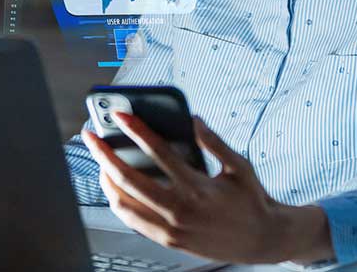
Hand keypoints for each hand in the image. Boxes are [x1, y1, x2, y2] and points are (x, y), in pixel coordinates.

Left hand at [81, 113, 332, 263]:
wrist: (263, 240)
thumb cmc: (252, 202)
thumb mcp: (239, 166)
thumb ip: (213, 142)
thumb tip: (193, 120)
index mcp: (197, 187)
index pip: (157, 152)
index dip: (136, 130)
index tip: (120, 115)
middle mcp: (180, 209)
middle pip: (128, 179)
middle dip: (104, 155)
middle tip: (92, 137)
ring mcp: (171, 228)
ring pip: (124, 203)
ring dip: (106, 180)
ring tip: (101, 162)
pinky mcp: (169, 241)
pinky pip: (133, 221)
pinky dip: (119, 202)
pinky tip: (116, 188)